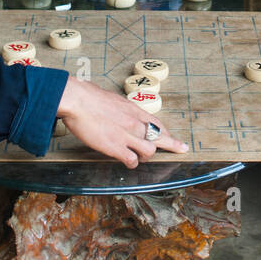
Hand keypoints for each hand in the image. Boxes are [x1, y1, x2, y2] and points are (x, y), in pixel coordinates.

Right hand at [57, 78, 188, 167]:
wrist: (79, 100)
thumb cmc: (90, 96)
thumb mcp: (113, 99)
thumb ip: (121, 108)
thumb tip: (119, 111)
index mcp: (134, 110)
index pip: (157, 123)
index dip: (167, 132)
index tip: (174, 137)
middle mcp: (135, 123)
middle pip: (160, 137)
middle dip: (171, 145)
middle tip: (181, 149)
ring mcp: (127, 135)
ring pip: (150, 151)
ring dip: (146, 155)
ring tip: (140, 157)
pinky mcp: (116, 147)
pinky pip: (132, 160)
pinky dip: (132, 163)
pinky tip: (128, 162)